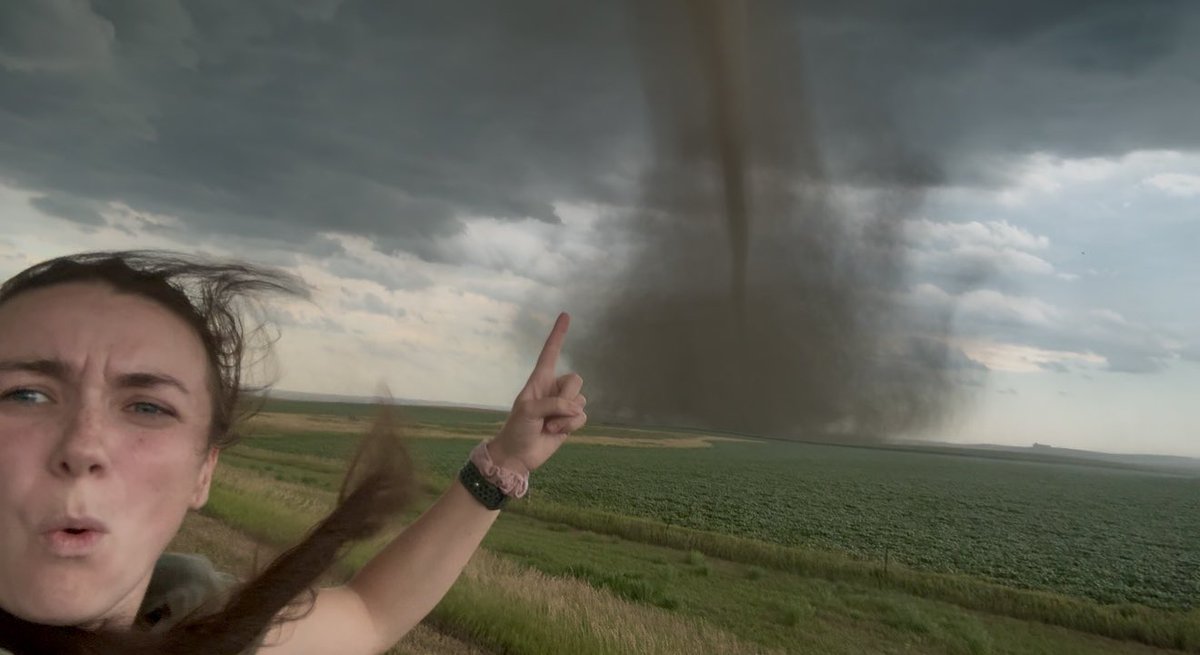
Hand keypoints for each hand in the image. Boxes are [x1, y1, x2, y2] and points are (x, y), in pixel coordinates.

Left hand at [487, 312, 586, 474]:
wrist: (518, 455)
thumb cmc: (517, 429)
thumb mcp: (530, 411)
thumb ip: (553, 403)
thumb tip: (575, 408)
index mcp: (539, 380)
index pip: (550, 352)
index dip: (558, 334)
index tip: (565, 315)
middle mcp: (553, 389)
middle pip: (575, 380)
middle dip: (566, 398)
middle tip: (550, 413)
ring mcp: (562, 405)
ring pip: (581, 400)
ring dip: (566, 417)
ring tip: (548, 426)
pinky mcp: (569, 421)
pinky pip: (582, 416)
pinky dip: (571, 426)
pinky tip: (555, 433)